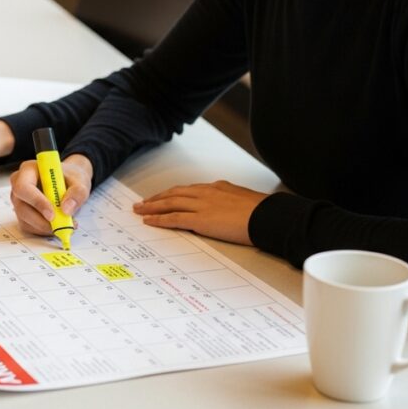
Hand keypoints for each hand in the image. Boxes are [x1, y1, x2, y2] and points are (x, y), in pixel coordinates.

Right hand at [10, 154, 93, 236]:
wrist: (68, 183)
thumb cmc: (69, 178)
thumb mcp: (80, 181)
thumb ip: (77, 193)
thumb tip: (66, 209)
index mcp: (28, 170)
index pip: (24, 187)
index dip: (36, 202)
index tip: (52, 214)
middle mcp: (18, 185)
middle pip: (21, 207)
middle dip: (41, 220)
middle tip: (62, 225)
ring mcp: (19, 201)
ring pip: (25, 220)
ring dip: (45, 227)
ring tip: (66, 223)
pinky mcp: (22, 214)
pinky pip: (29, 227)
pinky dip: (44, 230)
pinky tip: (59, 224)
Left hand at [132, 180, 266, 245]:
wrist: (268, 216)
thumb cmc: (263, 212)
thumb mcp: (244, 200)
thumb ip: (231, 201)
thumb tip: (227, 208)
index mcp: (217, 187)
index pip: (189, 190)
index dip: (173, 193)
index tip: (163, 196)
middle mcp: (206, 192)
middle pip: (175, 193)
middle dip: (157, 198)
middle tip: (142, 202)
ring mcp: (202, 205)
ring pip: (170, 203)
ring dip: (152, 206)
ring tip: (139, 210)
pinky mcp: (200, 220)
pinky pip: (174, 218)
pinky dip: (159, 219)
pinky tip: (149, 221)